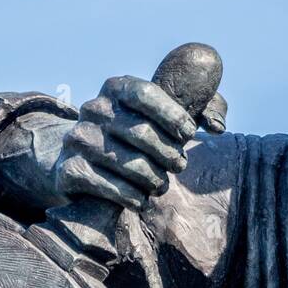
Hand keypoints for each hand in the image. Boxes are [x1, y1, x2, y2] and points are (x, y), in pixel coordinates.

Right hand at [54, 72, 226, 210]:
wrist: (84, 162)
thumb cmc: (138, 135)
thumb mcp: (169, 115)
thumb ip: (204, 109)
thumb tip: (218, 127)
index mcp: (117, 87)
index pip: (146, 94)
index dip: (172, 115)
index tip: (189, 134)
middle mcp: (93, 108)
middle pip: (140, 132)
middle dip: (168, 154)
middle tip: (179, 166)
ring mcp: (78, 138)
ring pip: (127, 163)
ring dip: (153, 179)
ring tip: (161, 185)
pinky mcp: (69, 169)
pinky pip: (108, 185)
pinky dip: (131, 196)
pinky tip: (141, 199)